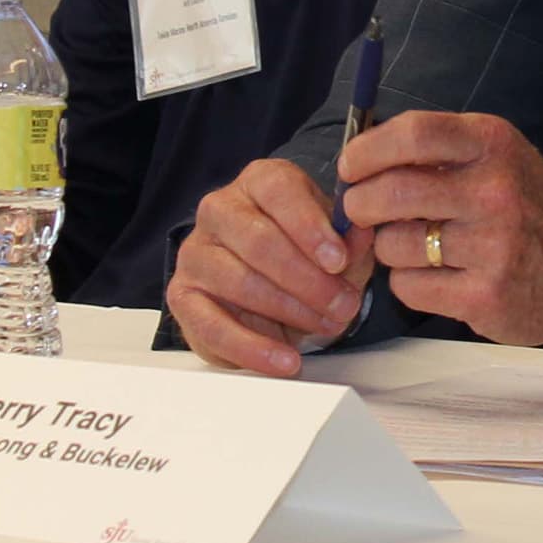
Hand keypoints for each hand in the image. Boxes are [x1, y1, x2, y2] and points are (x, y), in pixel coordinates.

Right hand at [165, 159, 373, 375]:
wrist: (273, 292)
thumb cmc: (308, 257)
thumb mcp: (341, 246)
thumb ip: (352, 241)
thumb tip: (360, 236)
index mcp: (260, 182)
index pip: (279, 190)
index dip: (310, 226)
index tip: (338, 260)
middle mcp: (220, 209)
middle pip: (259, 240)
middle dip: (307, 279)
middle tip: (342, 305)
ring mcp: (196, 252)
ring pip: (239, 281)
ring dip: (288, 311)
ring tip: (325, 327)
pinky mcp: (182, 296)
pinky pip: (212, 326)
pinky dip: (252, 348)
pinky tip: (284, 360)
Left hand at [337, 112, 542, 346]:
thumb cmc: (530, 205)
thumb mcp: (498, 155)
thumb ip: (437, 150)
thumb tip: (359, 158)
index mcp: (492, 145)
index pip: (411, 134)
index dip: (366, 151)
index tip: (351, 166)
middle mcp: (493, 190)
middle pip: (389, 193)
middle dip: (361, 205)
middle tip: (364, 213)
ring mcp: (491, 246)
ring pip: (393, 245)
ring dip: (391, 248)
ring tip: (420, 246)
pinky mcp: (485, 295)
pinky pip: (408, 286)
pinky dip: (410, 283)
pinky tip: (438, 276)